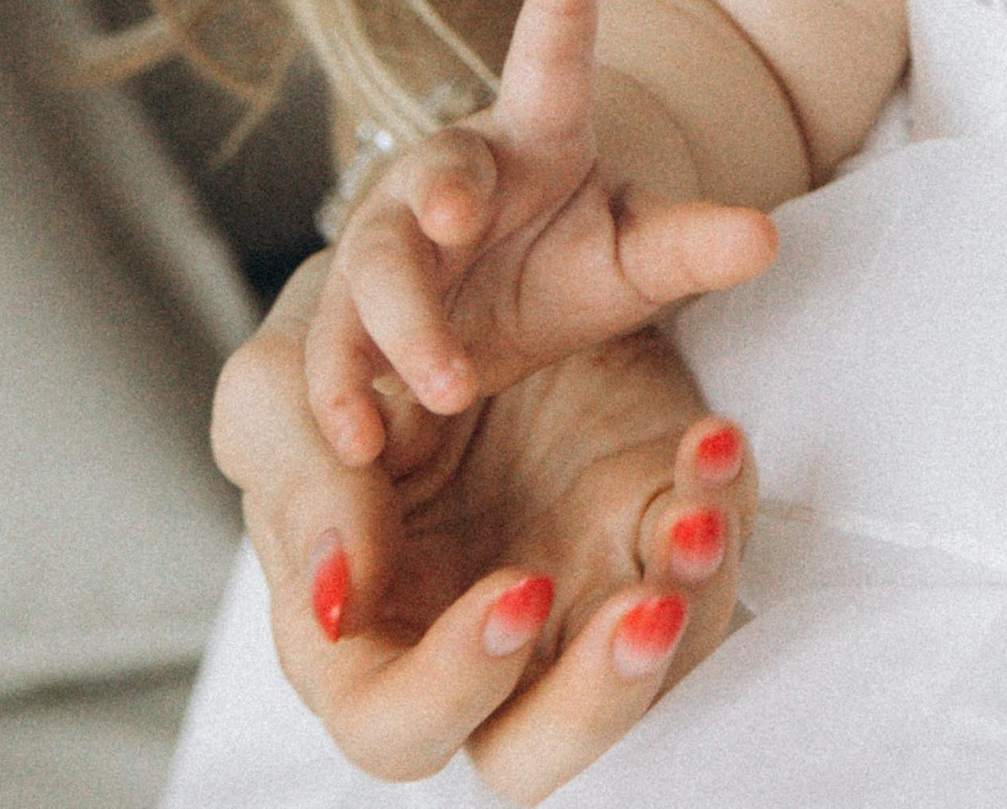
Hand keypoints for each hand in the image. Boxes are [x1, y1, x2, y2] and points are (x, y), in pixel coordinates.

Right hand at [213, 299, 754, 801]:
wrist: (450, 258)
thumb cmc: (344, 362)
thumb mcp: (284, 395)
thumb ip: (303, 489)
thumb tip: (336, 595)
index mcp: (368, 639)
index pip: (396, 725)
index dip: (451, 688)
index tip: (513, 594)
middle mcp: (485, 643)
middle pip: (542, 748)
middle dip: (602, 697)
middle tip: (648, 611)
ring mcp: (581, 586)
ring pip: (656, 658)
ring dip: (693, 594)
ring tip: (698, 511)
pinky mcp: (657, 514)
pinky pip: (707, 537)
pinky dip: (722, 496)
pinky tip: (711, 444)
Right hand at [304, 0, 775, 452]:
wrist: (493, 311)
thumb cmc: (569, 260)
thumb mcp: (636, 256)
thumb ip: (691, 244)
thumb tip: (770, 237)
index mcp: (536, 133)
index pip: (552, 62)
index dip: (561, 6)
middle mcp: (452, 172)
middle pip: (441, 176)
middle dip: (441, 195)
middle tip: (458, 219)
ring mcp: (393, 236)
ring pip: (379, 268)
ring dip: (400, 327)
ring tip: (443, 387)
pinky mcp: (350, 309)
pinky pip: (338, 346)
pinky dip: (344, 389)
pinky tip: (358, 433)